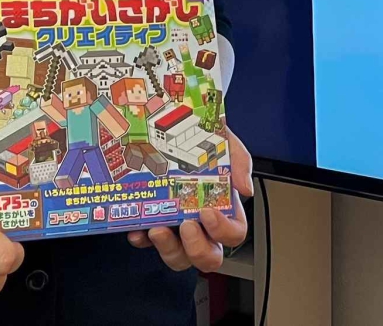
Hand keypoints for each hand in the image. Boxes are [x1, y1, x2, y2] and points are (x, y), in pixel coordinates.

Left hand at [126, 128, 253, 272]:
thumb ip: (239, 161)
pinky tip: (136, 230)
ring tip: (157, 229)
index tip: (208, 212)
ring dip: (168, 248)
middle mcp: (201, 224)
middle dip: (198, 248)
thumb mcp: (224, 140)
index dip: (224, 231)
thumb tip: (245, 189)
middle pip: (209, 256)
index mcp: (223, 207)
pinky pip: (147, 244)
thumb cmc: (198, 137)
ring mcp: (176, 228)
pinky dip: (141, 241)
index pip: (234, 233)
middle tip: (186, 226)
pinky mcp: (151, 225)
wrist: (162, 125)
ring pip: (178, 257)